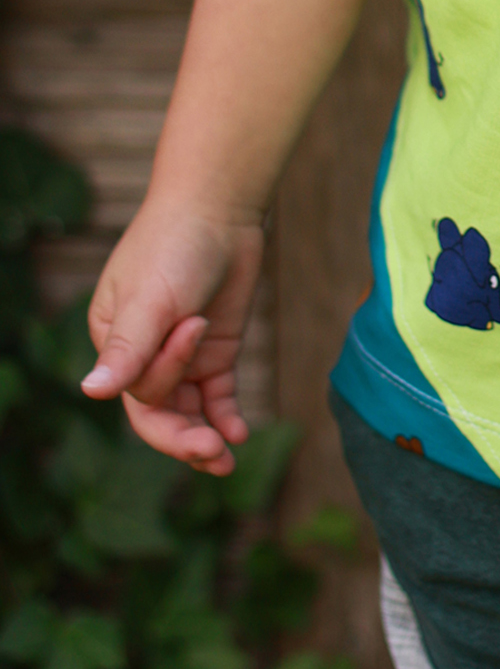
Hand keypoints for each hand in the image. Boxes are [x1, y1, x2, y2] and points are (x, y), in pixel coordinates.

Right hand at [82, 200, 263, 475]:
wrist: (220, 207)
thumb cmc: (175, 245)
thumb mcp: (150, 298)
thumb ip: (127, 349)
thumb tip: (91, 392)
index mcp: (114, 342)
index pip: (135, 392)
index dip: (166, 379)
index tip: (196, 329)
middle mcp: (145, 354)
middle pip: (160, 412)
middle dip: (183, 438)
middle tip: (214, 455)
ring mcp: (182, 354)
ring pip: (187, 411)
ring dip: (204, 436)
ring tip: (226, 460)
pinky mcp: (215, 349)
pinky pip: (216, 395)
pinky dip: (225, 415)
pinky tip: (239, 434)